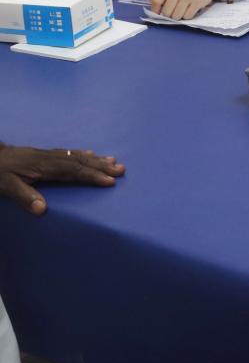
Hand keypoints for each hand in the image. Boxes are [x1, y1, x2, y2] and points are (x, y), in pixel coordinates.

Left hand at [0, 146, 124, 215]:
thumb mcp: (6, 187)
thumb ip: (24, 197)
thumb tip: (43, 210)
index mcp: (43, 167)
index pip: (73, 171)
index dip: (92, 176)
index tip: (110, 181)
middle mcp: (50, 158)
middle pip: (80, 162)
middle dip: (102, 166)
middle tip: (122, 170)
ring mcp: (48, 154)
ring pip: (77, 156)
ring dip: (97, 160)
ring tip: (115, 161)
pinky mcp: (44, 154)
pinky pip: (69, 153)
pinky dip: (83, 154)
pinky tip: (91, 154)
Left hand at [150, 0, 224, 19]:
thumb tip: (148, 2)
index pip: (156, 1)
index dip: (155, 10)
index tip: (158, 13)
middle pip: (166, 12)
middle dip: (169, 15)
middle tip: (173, 13)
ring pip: (176, 16)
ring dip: (178, 17)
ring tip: (182, 11)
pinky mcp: (197, 2)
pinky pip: (187, 16)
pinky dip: (187, 16)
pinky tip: (189, 10)